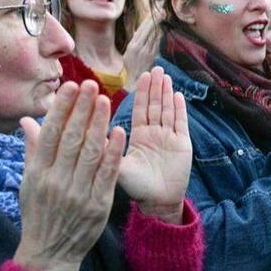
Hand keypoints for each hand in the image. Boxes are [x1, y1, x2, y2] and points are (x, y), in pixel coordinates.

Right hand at [14, 80, 126, 270]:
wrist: (51, 252)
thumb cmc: (39, 213)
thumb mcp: (29, 182)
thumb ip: (31, 150)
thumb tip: (26, 120)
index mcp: (38, 173)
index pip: (50, 134)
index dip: (61, 108)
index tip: (71, 86)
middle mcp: (56, 181)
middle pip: (71, 138)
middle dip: (82, 109)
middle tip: (92, 85)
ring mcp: (78, 193)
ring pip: (90, 152)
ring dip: (99, 124)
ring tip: (106, 101)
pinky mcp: (98, 204)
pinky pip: (107, 174)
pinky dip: (114, 152)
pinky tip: (119, 132)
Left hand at [117, 66, 191, 224]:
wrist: (157, 202)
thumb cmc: (136, 187)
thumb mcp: (117, 165)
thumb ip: (106, 149)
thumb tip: (87, 132)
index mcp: (139, 136)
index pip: (140, 109)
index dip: (142, 93)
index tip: (142, 75)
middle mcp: (155, 134)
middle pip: (156, 105)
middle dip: (156, 87)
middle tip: (156, 68)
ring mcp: (170, 138)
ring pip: (168, 110)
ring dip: (167, 93)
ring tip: (166, 76)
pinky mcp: (183, 145)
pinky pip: (181, 123)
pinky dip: (180, 110)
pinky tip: (178, 96)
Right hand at [123, 17, 161, 90]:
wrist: (135, 80)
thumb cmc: (131, 66)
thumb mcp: (128, 53)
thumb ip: (134, 42)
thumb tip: (140, 30)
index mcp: (132, 46)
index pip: (141, 29)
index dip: (148, 20)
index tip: (154, 12)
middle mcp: (139, 48)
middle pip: (148, 30)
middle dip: (155, 20)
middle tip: (162, 11)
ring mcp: (147, 52)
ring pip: (154, 35)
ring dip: (159, 25)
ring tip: (164, 16)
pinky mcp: (153, 56)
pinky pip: (157, 43)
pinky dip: (160, 35)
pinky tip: (163, 29)